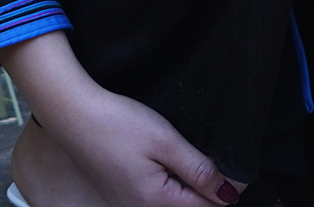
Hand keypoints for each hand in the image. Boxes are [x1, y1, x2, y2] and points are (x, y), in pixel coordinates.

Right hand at [2, 32, 237, 205]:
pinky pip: (156, 198)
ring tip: (202, 162)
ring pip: (173, 205)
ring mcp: (126, 203)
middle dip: (210, 192)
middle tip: (221, 162)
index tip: (240, 168)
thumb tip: (228, 195)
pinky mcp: (120, 193)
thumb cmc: (118, 124)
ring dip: (191, 189)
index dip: (228, 190)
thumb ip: (198, 170)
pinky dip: (173, 186)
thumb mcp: (166, 143)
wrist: (73, 114)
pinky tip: (177, 166)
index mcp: (154, 202)